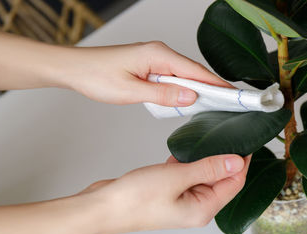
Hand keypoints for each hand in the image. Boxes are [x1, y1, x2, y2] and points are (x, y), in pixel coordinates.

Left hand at [61, 41, 232, 105]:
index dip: (216, 84)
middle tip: (228, 106)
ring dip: (197, 89)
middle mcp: (159, 53)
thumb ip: (162, 94)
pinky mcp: (150, 66)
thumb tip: (190, 97)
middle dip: (211, 88)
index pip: (195, 71)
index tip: (233, 96)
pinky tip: (188, 100)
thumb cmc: (96, 76)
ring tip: (213, 106)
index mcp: (158, 55)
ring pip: (184, 75)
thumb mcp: (130, 91)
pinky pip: (173, 77)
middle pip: (194, 72)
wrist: (74, 69)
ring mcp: (155, 59)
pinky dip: (183, 88)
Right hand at [79, 154, 250, 232]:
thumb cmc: (134, 200)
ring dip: (207, 159)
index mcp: (203, 209)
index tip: (246, 141)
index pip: (234, 183)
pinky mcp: (171, 193)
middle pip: (222, 180)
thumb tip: (236, 162)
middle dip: (227, 158)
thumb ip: (208, 168)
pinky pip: (188, 175)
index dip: (242, 162)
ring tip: (211, 138)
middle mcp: (196, 207)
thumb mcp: (177, 177)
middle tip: (230, 135)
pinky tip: (186, 151)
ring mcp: (183, 200)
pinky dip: (190, 162)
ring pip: (204, 175)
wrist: (103, 207)